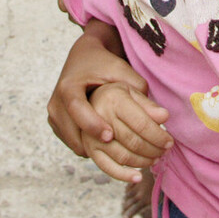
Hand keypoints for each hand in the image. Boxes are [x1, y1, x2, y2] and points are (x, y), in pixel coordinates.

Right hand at [47, 31, 159, 157]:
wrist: (82, 58)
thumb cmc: (104, 63)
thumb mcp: (121, 70)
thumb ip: (139, 90)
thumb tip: (163, 117)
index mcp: (69, 86)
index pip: (77, 108)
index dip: (92, 124)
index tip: (109, 136)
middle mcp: (57, 103)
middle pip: (74, 132)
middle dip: (100, 146)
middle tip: (128, 156)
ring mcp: (55, 116)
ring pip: (75, 144)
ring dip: (98, 154)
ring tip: (127, 160)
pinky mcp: (58, 127)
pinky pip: (75, 145)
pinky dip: (93, 151)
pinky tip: (114, 152)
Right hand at [84, 82, 172, 182]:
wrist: (88, 99)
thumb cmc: (116, 95)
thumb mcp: (132, 91)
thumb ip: (148, 105)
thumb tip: (165, 117)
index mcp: (115, 100)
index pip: (141, 124)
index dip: (158, 136)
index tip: (169, 142)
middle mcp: (102, 118)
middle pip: (133, 141)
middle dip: (153, 149)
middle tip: (164, 151)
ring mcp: (93, 136)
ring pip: (123, 156)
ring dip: (143, 161)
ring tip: (155, 158)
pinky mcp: (90, 150)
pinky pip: (107, 167)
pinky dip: (124, 175)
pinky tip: (138, 177)